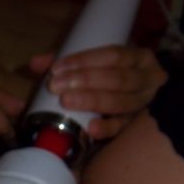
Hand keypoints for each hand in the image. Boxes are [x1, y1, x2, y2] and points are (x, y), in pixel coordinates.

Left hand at [32, 46, 166, 138]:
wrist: (144, 100)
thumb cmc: (111, 77)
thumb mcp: (94, 64)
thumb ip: (67, 63)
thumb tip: (35, 63)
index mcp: (138, 57)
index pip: (113, 55)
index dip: (85, 61)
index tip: (57, 68)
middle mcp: (147, 79)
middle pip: (118, 78)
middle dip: (85, 81)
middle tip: (56, 86)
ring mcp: (144, 104)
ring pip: (121, 102)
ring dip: (92, 101)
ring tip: (66, 102)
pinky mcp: (136, 126)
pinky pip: (122, 127)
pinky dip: (107, 128)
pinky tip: (91, 128)